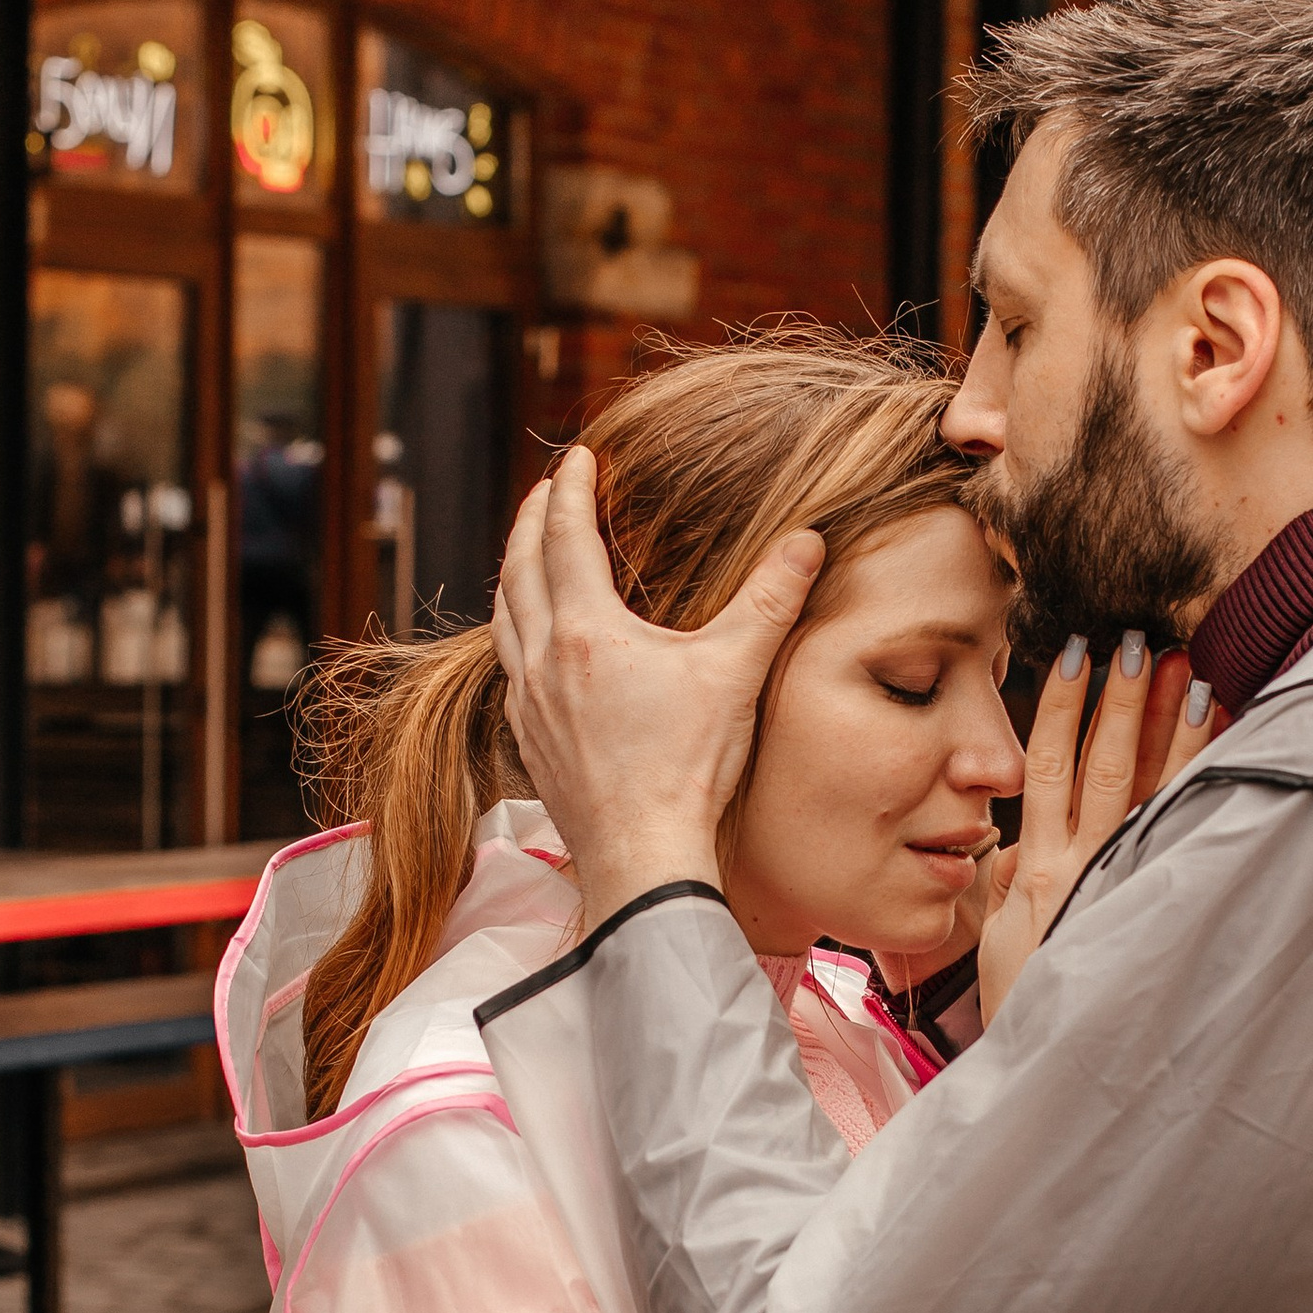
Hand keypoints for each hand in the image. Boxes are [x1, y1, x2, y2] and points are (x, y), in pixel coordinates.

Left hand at [492, 450, 825, 927]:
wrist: (642, 855)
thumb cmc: (687, 768)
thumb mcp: (735, 673)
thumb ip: (770, 600)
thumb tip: (808, 541)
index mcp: (587, 632)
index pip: (566, 537)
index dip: (569, 490)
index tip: (577, 457)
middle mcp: (543, 660)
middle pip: (519, 568)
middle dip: (531, 521)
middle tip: (545, 492)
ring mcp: (528, 703)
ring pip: (504, 617)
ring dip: (515, 574)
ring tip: (531, 555)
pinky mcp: (529, 739)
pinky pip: (508, 665)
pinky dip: (515, 631)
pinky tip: (533, 643)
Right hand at [974, 637, 1222, 1024]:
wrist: (1056, 1074)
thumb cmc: (1027, 1008)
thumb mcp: (1003, 941)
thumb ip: (1010, 884)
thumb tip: (1015, 845)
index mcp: (1038, 869)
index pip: (1046, 768)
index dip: (1058, 707)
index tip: (1072, 653)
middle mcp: (1080, 870)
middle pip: (1100, 765)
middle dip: (1120, 701)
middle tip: (1139, 639)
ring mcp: (1120, 888)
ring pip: (1146, 791)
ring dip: (1166, 727)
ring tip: (1184, 668)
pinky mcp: (1151, 911)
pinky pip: (1181, 833)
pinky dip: (1201, 784)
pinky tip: (1225, 741)